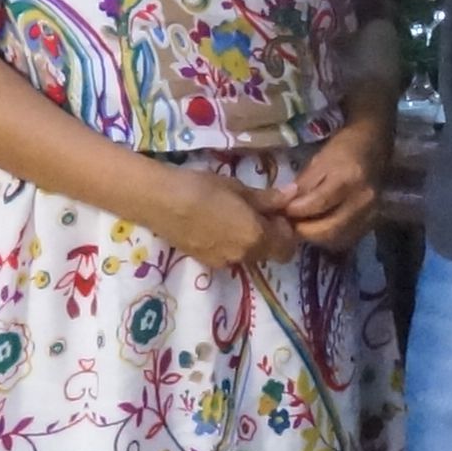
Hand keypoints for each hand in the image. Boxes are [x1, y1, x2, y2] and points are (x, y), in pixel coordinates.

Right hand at [149, 162, 293, 274]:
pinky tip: (216, 224)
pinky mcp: (205, 261)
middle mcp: (244, 256)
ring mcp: (223, 262)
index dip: (286, 230)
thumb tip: (292, 195)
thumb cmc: (202, 188)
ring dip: (250, 241)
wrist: (159, 202)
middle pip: (270, 253)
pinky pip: (230, 256)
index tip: (277, 212)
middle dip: (269, 236)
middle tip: (257, 212)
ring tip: (234, 216)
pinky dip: (231, 244)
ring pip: (249, 255)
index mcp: (257, 237)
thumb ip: (267, 198)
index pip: (288, 247)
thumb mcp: (238, 188)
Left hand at [271, 106, 394, 251]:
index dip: (295, 212)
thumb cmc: (344, 148)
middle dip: (304, 231)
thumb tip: (284, 206)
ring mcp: (370, 214)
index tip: (280, 212)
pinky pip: (346, 238)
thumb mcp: (319, 159)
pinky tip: (319, 227)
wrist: (375, 146)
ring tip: (302, 226)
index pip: (317, 204)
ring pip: (337, 238)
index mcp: (348, 179)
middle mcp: (362, 200)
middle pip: (329, 229)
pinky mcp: (372, 223)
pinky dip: (329, 237)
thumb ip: (303, 185)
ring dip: (315, 237)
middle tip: (288, 225)